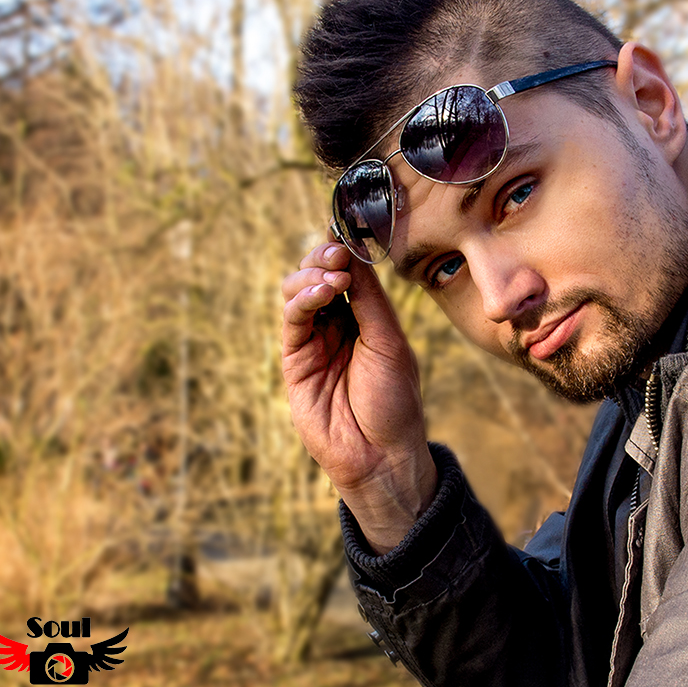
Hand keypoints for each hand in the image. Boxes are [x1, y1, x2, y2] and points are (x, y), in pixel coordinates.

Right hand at [281, 236, 436, 551]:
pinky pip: (292, 319)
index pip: (349, 272)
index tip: (350, 232)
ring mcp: (314, 341)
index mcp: (365, 317)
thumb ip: (369, 300)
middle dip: (325, 256)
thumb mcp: (390, 342)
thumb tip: (354, 254)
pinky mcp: (294, 360)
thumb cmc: (395, 401)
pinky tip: (321, 291)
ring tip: (334, 276)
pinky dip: (303, 299)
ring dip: (312, 274)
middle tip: (339, 252)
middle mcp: (337, 325)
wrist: (381, 454)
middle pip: (318, 274)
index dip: (346, 250)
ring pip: (299, 291)